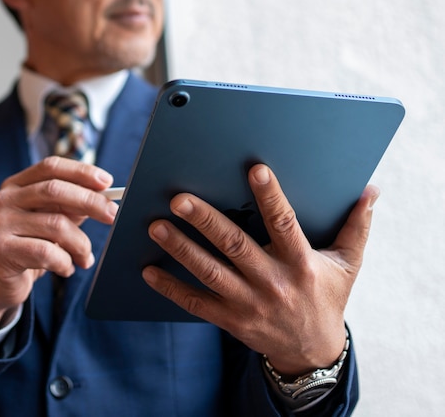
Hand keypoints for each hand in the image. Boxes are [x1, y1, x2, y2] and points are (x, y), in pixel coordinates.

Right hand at [0, 156, 118, 332]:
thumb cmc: (27, 246)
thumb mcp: (48, 221)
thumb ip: (70, 207)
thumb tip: (104, 198)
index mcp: (16, 185)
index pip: (51, 167)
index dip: (81, 171)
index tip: (108, 181)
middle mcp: (4, 199)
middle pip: (55, 190)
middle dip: (90, 202)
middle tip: (113, 215)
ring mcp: (0, 224)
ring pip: (56, 225)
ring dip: (80, 245)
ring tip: (85, 258)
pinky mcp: (2, 250)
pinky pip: (48, 253)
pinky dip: (65, 263)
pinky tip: (66, 269)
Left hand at [142, 164, 378, 375]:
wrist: (311, 350)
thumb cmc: (327, 297)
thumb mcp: (348, 264)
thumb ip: (356, 226)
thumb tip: (371, 190)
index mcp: (301, 264)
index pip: (285, 224)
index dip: (271, 196)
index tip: (255, 169)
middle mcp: (272, 283)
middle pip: (235, 246)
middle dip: (206, 221)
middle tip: (179, 198)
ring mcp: (248, 303)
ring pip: (209, 273)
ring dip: (181, 249)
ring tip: (156, 226)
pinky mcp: (230, 319)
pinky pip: (196, 303)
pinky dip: (171, 288)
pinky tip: (148, 271)